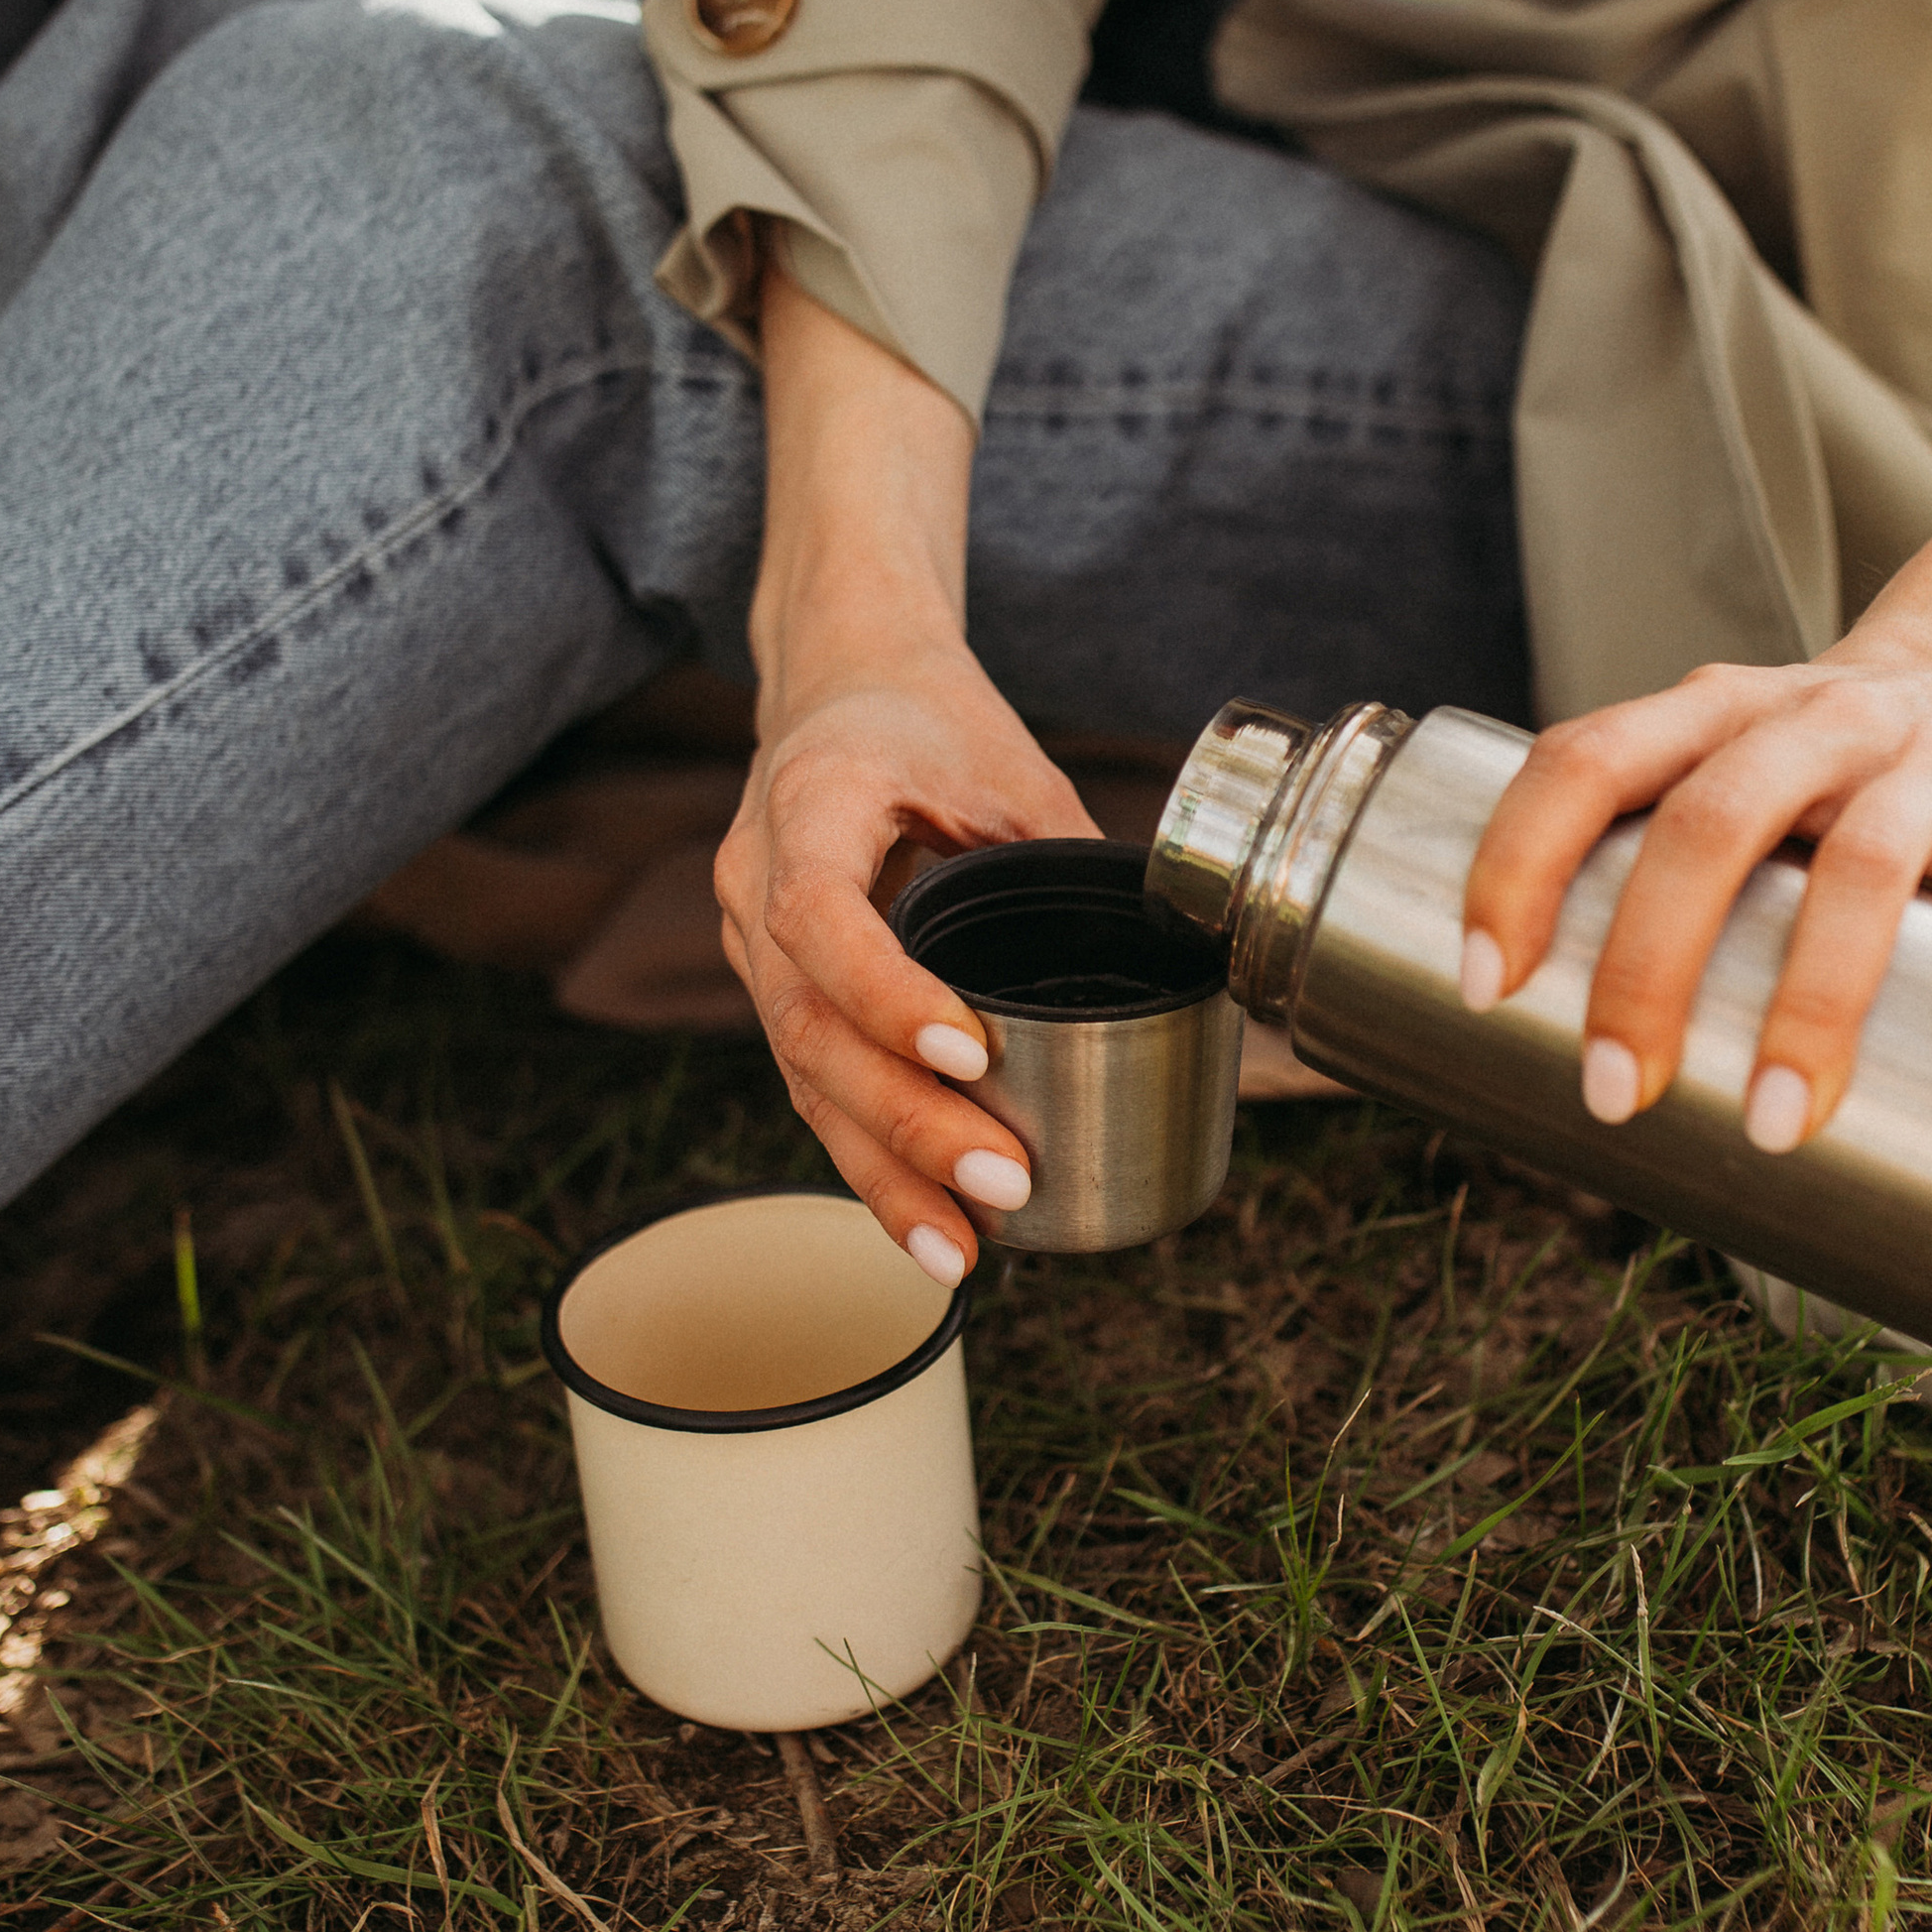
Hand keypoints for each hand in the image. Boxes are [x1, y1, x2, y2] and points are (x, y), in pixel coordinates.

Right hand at [716, 636, 1097, 1280]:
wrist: (839, 683)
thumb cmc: (928, 717)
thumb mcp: (1008, 761)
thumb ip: (1070, 852)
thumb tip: (1178, 948)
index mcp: (806, 803)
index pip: (820, 915)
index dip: (887, 995)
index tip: (971, 1051)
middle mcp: (754, 881)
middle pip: (808, 1025)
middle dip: (904, 1118)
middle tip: (1002, 1178)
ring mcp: (753, 944)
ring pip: (803, 1077)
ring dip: (884, 1171)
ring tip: (963, 1248)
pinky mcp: (778, 991)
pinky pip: (815, 1087)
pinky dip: (873, 1161)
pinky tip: (930, 1228)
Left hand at [1460, 502, 1931, 1152]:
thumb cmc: (1810, 767)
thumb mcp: (1711, 767)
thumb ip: (1630, 859)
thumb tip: (1520, 1041)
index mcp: (1707, 712)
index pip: (1584, 762)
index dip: (1518, 865)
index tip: (1486, 989)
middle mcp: (1810, 722)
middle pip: (1711, 824)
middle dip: (1650, 967)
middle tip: (1617, 1093)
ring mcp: (1923, 759)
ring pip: (1865, 867)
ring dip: (1814, 1003)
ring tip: (1777, 1123)